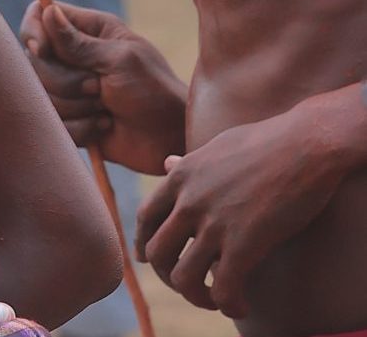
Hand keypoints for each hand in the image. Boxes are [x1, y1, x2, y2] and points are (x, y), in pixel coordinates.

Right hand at [20, 1, 187, 173]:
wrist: (170, 138)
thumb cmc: (154, 91)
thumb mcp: (120, 60)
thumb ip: (79, 42)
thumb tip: (47, 11)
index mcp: (87, 30)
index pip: (39, 14)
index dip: (33, 31)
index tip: (42, 49)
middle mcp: (72, 55)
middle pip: (34, 61)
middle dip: (66, 81)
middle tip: (99, 87)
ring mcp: (68, 87)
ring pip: (41, 94)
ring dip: (76, 106)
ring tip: (106, 108)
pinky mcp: (68, 117)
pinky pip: (53, 122)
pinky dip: (79, 128)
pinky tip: (103, 125)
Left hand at [137, 88, 366, 316]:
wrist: (306, 143)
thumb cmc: (268, 141)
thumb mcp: (215, 147)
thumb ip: (188, 163)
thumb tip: (168, 164)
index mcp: (180, 176)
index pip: (144, 218)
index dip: (143, 244)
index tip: (148, 260)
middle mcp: (189, 201)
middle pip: (157, 253)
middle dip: (168, 276)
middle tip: (190, 285)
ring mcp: (213, 222)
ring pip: (183, 277)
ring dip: (196, 296)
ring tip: (215, 301)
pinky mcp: (244, 242)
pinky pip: (224, 287)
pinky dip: (228, 305)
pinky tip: (241, 307)